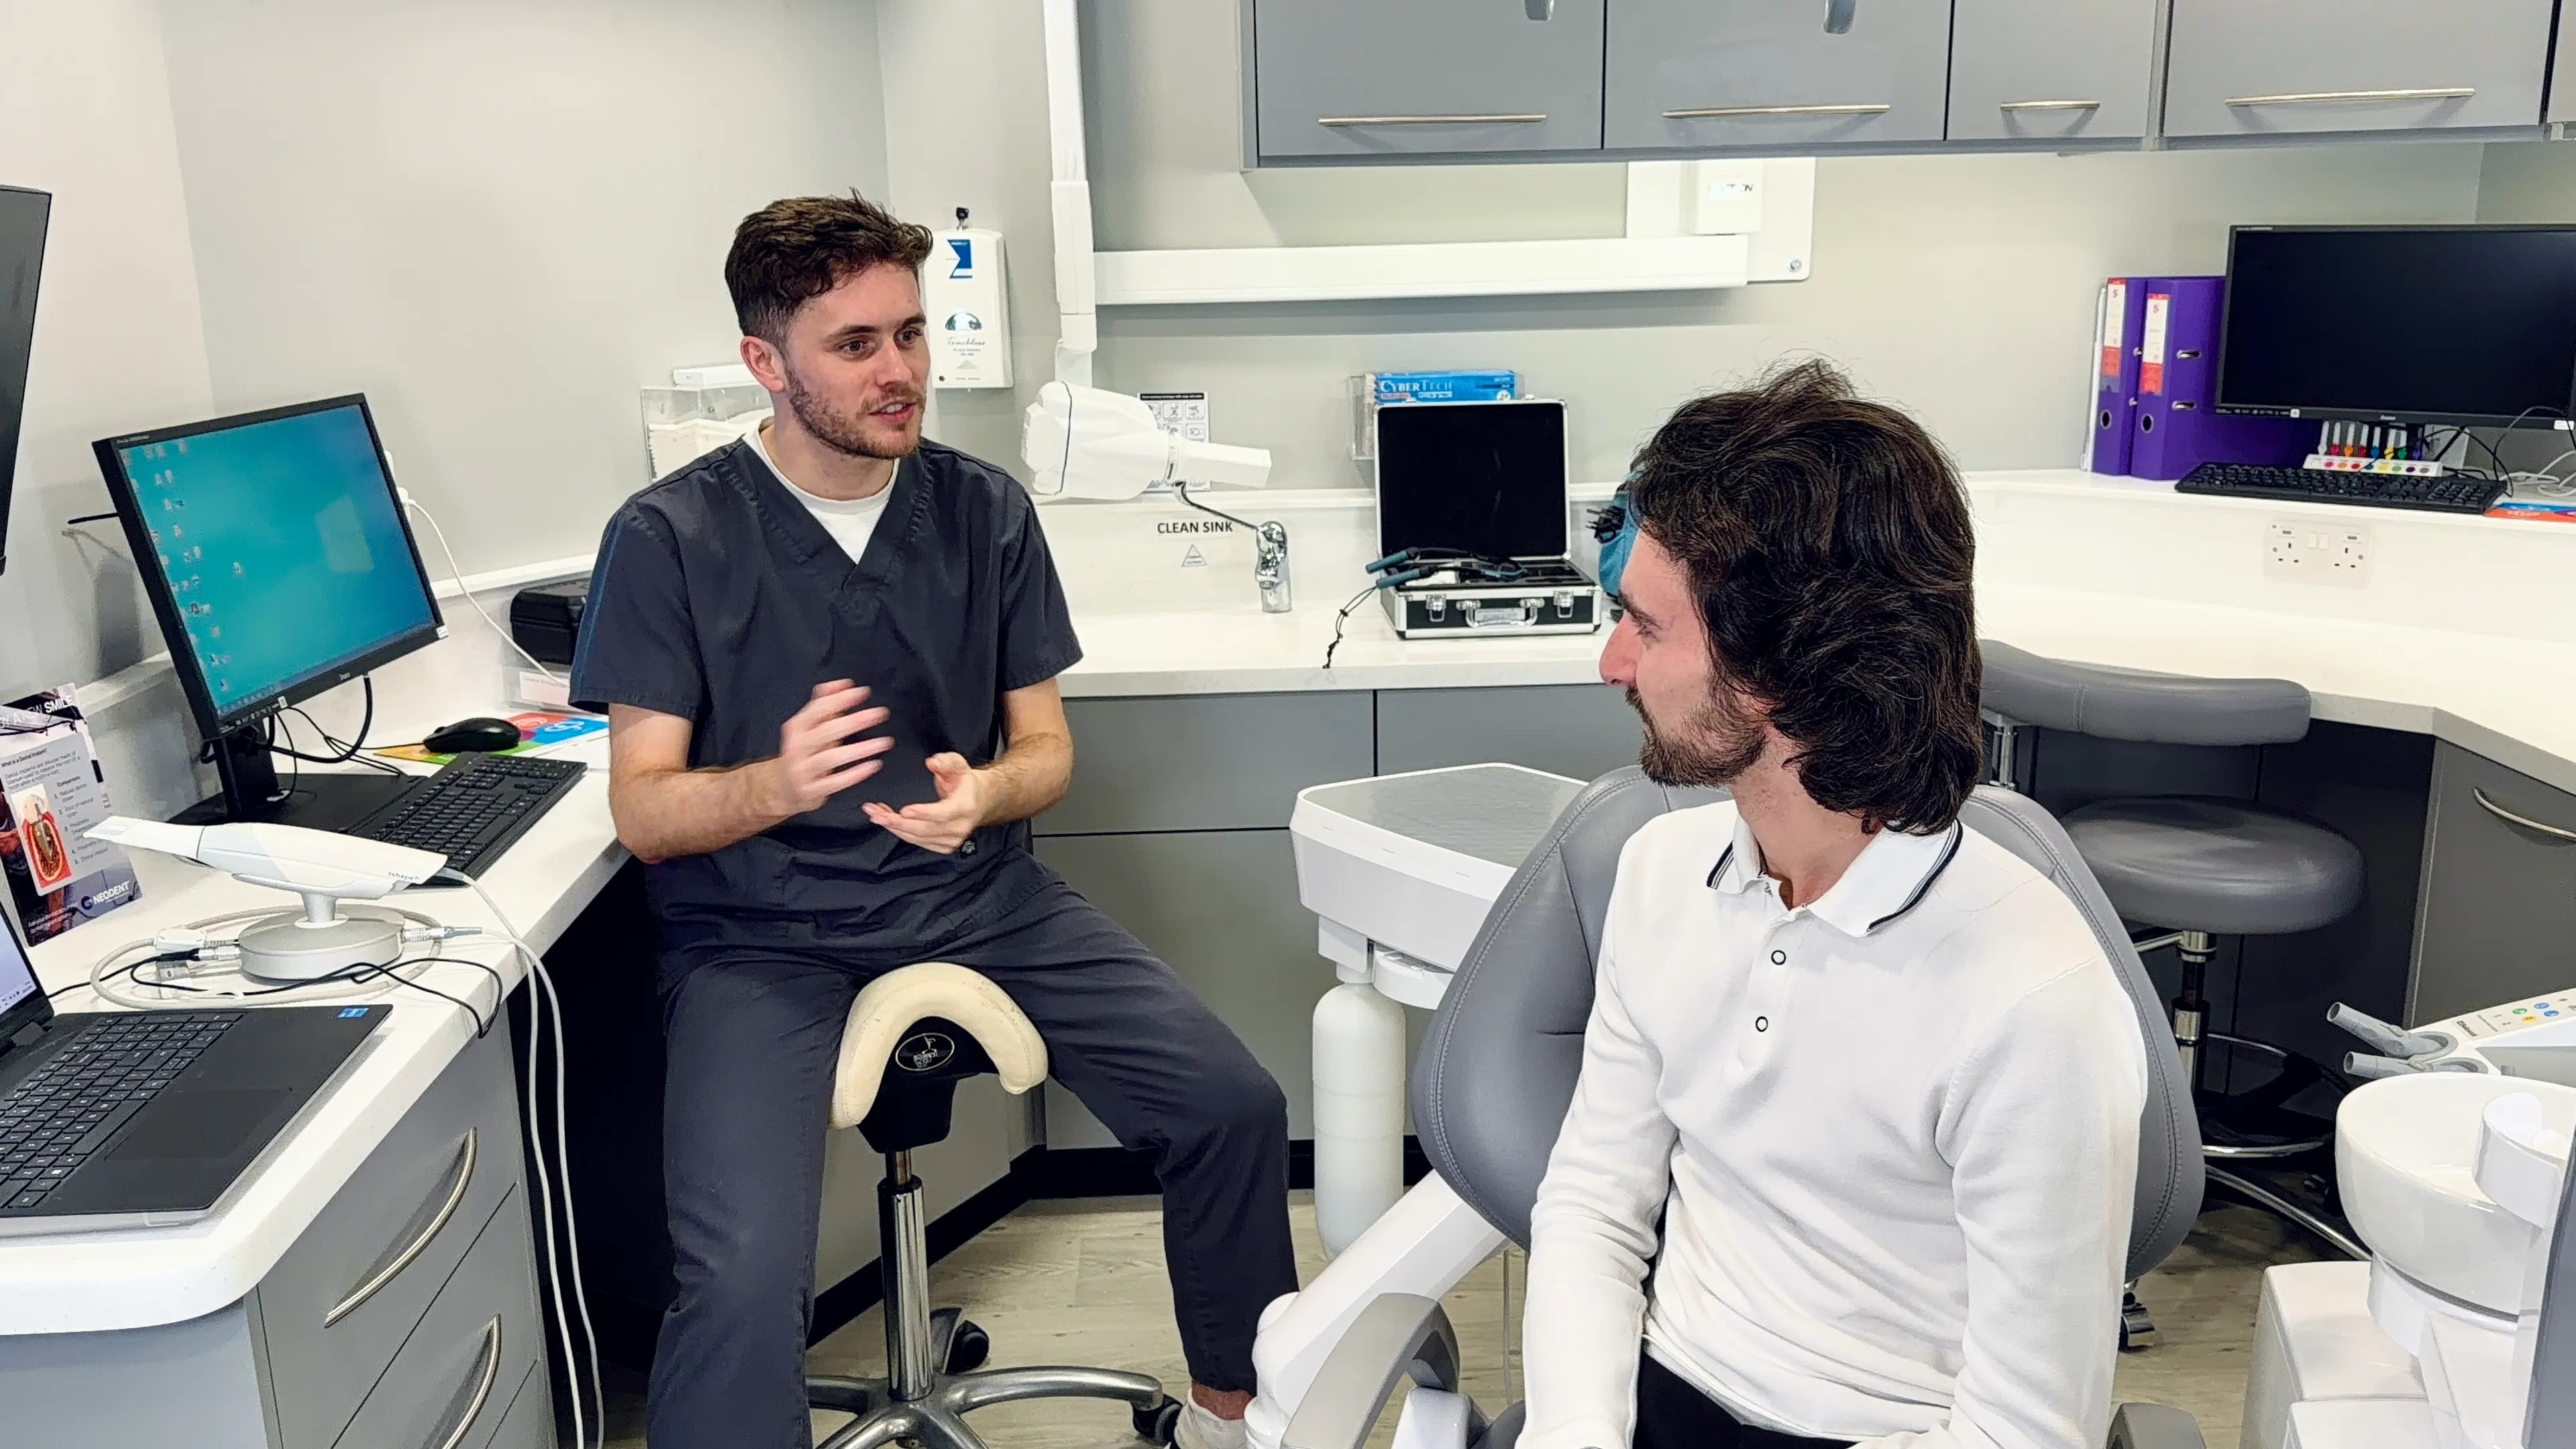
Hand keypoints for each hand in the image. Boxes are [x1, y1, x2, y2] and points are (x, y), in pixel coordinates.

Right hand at [763, 681, 893, 816]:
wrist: (782, 788)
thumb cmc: (803, 751)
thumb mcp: (808, 727)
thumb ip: (825, 703)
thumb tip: (845, 683)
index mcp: (796, 728)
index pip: (817, 709)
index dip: (840, 699)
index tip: (864, 692)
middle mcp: (796, 748)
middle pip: (827, 731)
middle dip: (856, 721)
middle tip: (881, 713)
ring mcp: (802, 771)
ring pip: (832, 758)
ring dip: (861, 749)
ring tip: (885, 742)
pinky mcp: (811, 791)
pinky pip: (835, 783)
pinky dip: (855, 774)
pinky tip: (874, 765)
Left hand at [864, 752, 989, 854]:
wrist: (979, 801)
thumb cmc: (965, 783)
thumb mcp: (958, 765)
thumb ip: (946, 761)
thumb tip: (932, 762)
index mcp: (965, 807)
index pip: (943, 814)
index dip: (923, 813)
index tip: (904, 810)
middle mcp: (959, 827)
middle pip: (924, 829)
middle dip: (897, 822)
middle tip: (876, 813)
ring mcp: (951, 840)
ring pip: (917, 837)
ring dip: (893, 826)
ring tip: (875, 813)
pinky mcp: (943, 846)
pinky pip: (917, 841)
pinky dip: (899, 831)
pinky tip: (887, 820)